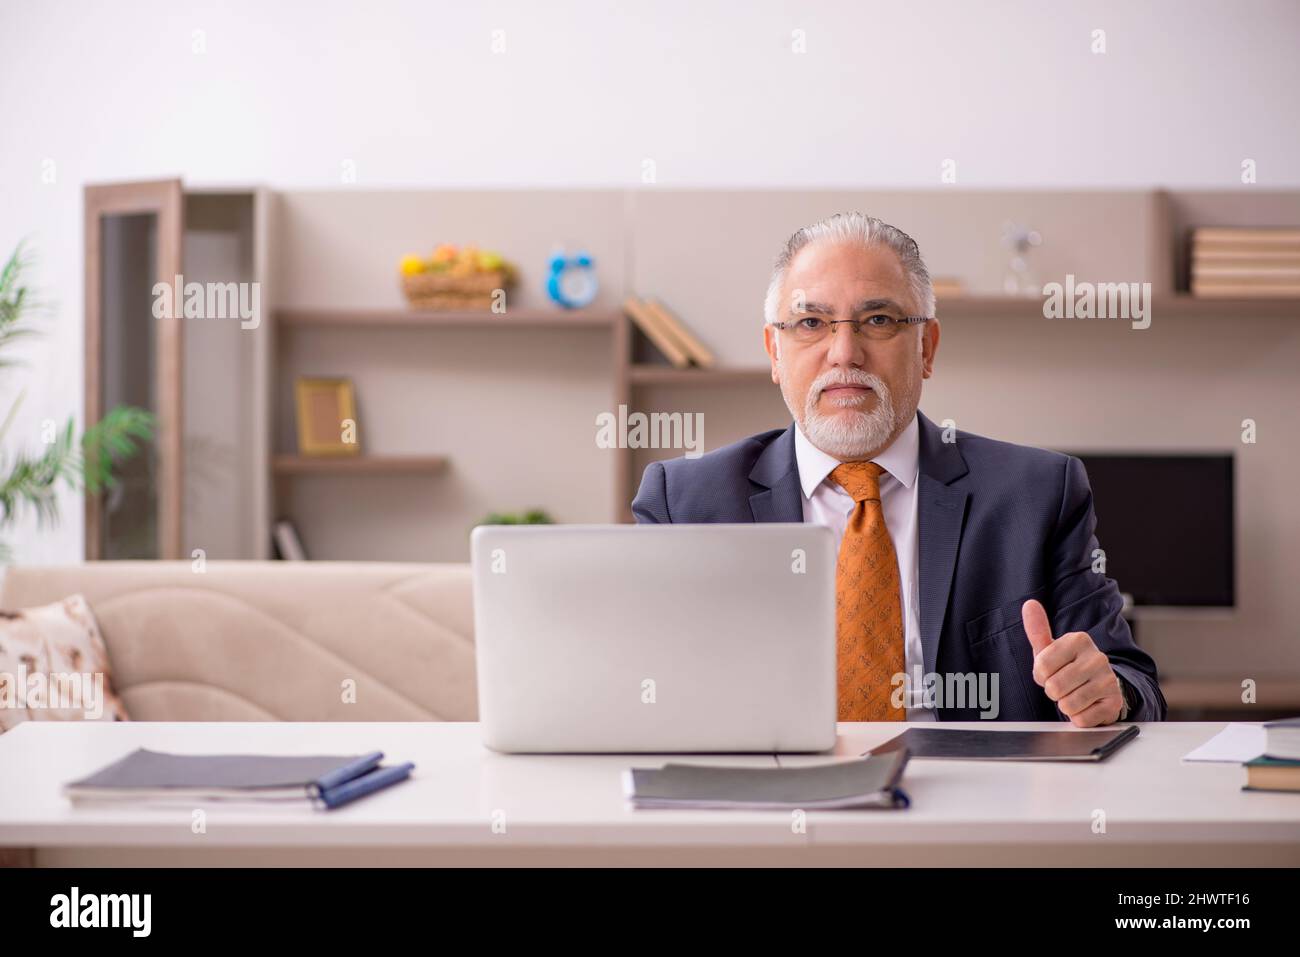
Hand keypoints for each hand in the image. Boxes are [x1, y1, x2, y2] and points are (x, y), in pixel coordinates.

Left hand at [1021, 599, 1124, 726]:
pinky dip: (1079, 717)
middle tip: (1063, 686)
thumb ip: (1038, 629)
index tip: (1050, 672)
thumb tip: (1029, 604)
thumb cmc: (1068, 667)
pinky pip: (1082, 719)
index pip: (1041, 667)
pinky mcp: (1114, 703)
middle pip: (1054, 687)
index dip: (1041, 676)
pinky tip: (1087, 706)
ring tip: (1074, 694)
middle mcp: (1097, 657)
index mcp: (1078, 640)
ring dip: (1066, 705)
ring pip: (1068, 704)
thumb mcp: (1050, 649)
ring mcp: (1109, 680)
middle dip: (1053, 692)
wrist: (1100, 686)